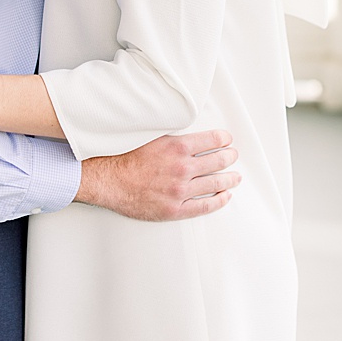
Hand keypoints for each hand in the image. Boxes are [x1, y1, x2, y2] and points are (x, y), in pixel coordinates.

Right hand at [76, 130, 240, 220]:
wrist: (106, 180)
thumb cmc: (122, 158)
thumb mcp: (147, 137)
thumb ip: (170, 136)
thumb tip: (185, 132)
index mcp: (177, 148)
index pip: (212, 140)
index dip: (223, 139)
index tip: (227, 140)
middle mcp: (182, 168)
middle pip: (218, 161)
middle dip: (229, 157)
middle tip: (233, 156)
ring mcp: (180, 190)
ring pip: (216, 184)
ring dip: (229, 179)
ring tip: (235, 177)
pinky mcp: (176, 208)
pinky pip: (206, 206)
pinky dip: (219, 201)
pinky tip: (225, 196)